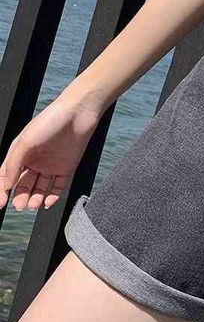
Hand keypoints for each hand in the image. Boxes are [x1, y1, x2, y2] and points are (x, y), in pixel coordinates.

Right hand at [0, 94, 102, 210]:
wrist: (78, 115)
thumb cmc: (49, 122)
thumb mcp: (25, 142)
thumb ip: (14, 164)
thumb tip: (6, 185)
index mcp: (20, 153)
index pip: (8, 175)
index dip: (2, 190)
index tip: (1, 204)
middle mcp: (34, 160)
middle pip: (24, 184)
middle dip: (20, 196)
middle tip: (20, 206)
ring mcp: (50, 165)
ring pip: (40, 188)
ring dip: (35, 198)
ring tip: (33, 205)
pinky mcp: (66, 168)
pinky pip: (58, 186)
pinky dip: (52, 196)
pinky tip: (47, 202)